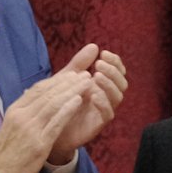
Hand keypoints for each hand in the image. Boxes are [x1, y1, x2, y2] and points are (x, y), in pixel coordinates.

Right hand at [0, 61, 94, 172]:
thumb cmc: (7, 153)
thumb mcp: (12, 127)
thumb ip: (24, 112)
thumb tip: (32, 97)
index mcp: (15, 110)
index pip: (37, 89)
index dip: (56, 81)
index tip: (71, 74)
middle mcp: (22, 115)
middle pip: (48, 93)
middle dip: (68, 82)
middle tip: (84, 74)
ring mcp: (30, 128)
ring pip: (53, 104)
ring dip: (72, 91)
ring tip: (87, 83)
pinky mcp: (39, 143)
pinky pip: (56, 122)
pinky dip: (68, 109)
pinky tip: (79, 100)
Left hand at [48, 47, 127, 165]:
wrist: (49, 126)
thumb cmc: (60, 101)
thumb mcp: (67, 78)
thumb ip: (80, 63)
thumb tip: (94, 46)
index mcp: (102, 85)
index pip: (117, 71)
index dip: (115, 62)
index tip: (104, 53)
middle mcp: (106, 97)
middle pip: (122, 83)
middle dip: (113, 72)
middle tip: (99, 65)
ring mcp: (103, 111)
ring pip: (117, 97)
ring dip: (109, 85)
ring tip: (97, 76)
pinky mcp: (98, 124)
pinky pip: (108, 114)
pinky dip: (103, 103)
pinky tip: (93, 95)